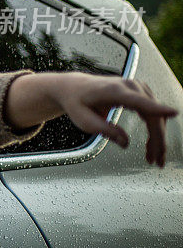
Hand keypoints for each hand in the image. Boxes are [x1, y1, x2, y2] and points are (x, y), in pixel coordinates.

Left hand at [6, 72, 177, 166]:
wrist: (74, 87)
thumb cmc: (77, 103)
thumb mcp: (83, 120)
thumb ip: (104, 130)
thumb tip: (126, 143)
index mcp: (113, 91)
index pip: (138, 101)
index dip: (156, 108)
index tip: (174, 113)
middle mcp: (128, 86)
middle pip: (151, 115)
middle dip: (157, 139)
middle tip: (156, 161)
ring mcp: (137, 88)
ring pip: (156, 116)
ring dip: (158, 138)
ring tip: (153, 158)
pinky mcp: (140, 93)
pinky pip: (154, 113)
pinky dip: (155, 131)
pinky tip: (150, 146)